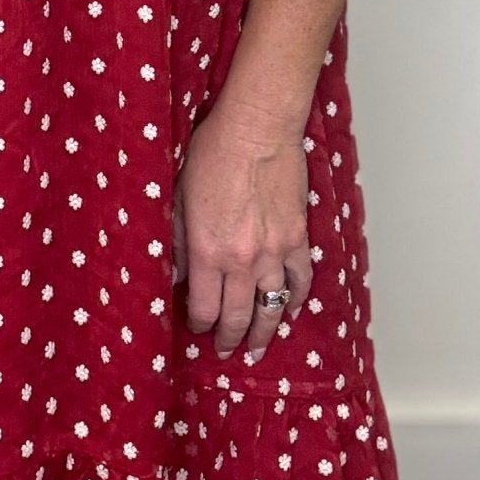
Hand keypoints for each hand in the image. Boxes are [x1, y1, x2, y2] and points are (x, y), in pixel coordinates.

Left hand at [172, 100, 313, 362]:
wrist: (256, 128)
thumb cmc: (213, 154)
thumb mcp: (179, 199)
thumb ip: (179, 242)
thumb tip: (178, 274)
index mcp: (209, 253)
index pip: (204, 308)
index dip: (199, 325)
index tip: (197, 328)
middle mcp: (243, 260)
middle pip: (238, 317)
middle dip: (230, 338)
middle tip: (226, 350)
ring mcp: (274, 251)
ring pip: (272, 307)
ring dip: (265, 332)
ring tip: (259, 348)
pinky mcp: (298, 237)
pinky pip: (301, 280)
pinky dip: (296, 299)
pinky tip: (290, 310)